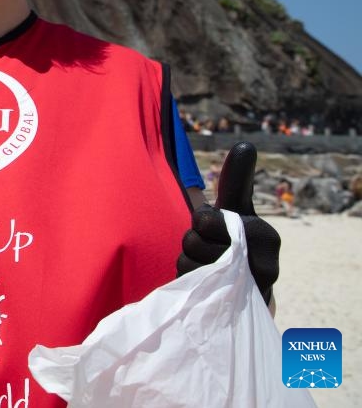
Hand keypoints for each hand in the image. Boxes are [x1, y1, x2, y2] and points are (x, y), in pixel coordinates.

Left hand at [176, 141, 279, 303]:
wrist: (244, 293)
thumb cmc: (239, 242)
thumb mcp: (238, 209)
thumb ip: (237, 180)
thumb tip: (245, 143)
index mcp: (266, 236)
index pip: (206, 219)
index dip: (202, 221)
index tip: (216, 227)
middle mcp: (264, 267)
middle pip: (192, 241)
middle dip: (192, 242)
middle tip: (209, 249)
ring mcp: (246, 293)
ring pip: (188, 265)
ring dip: (188, 262)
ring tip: (207, 266)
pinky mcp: (228, 310)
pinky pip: (189, 287)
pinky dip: (188, 281)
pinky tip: (202, 283)